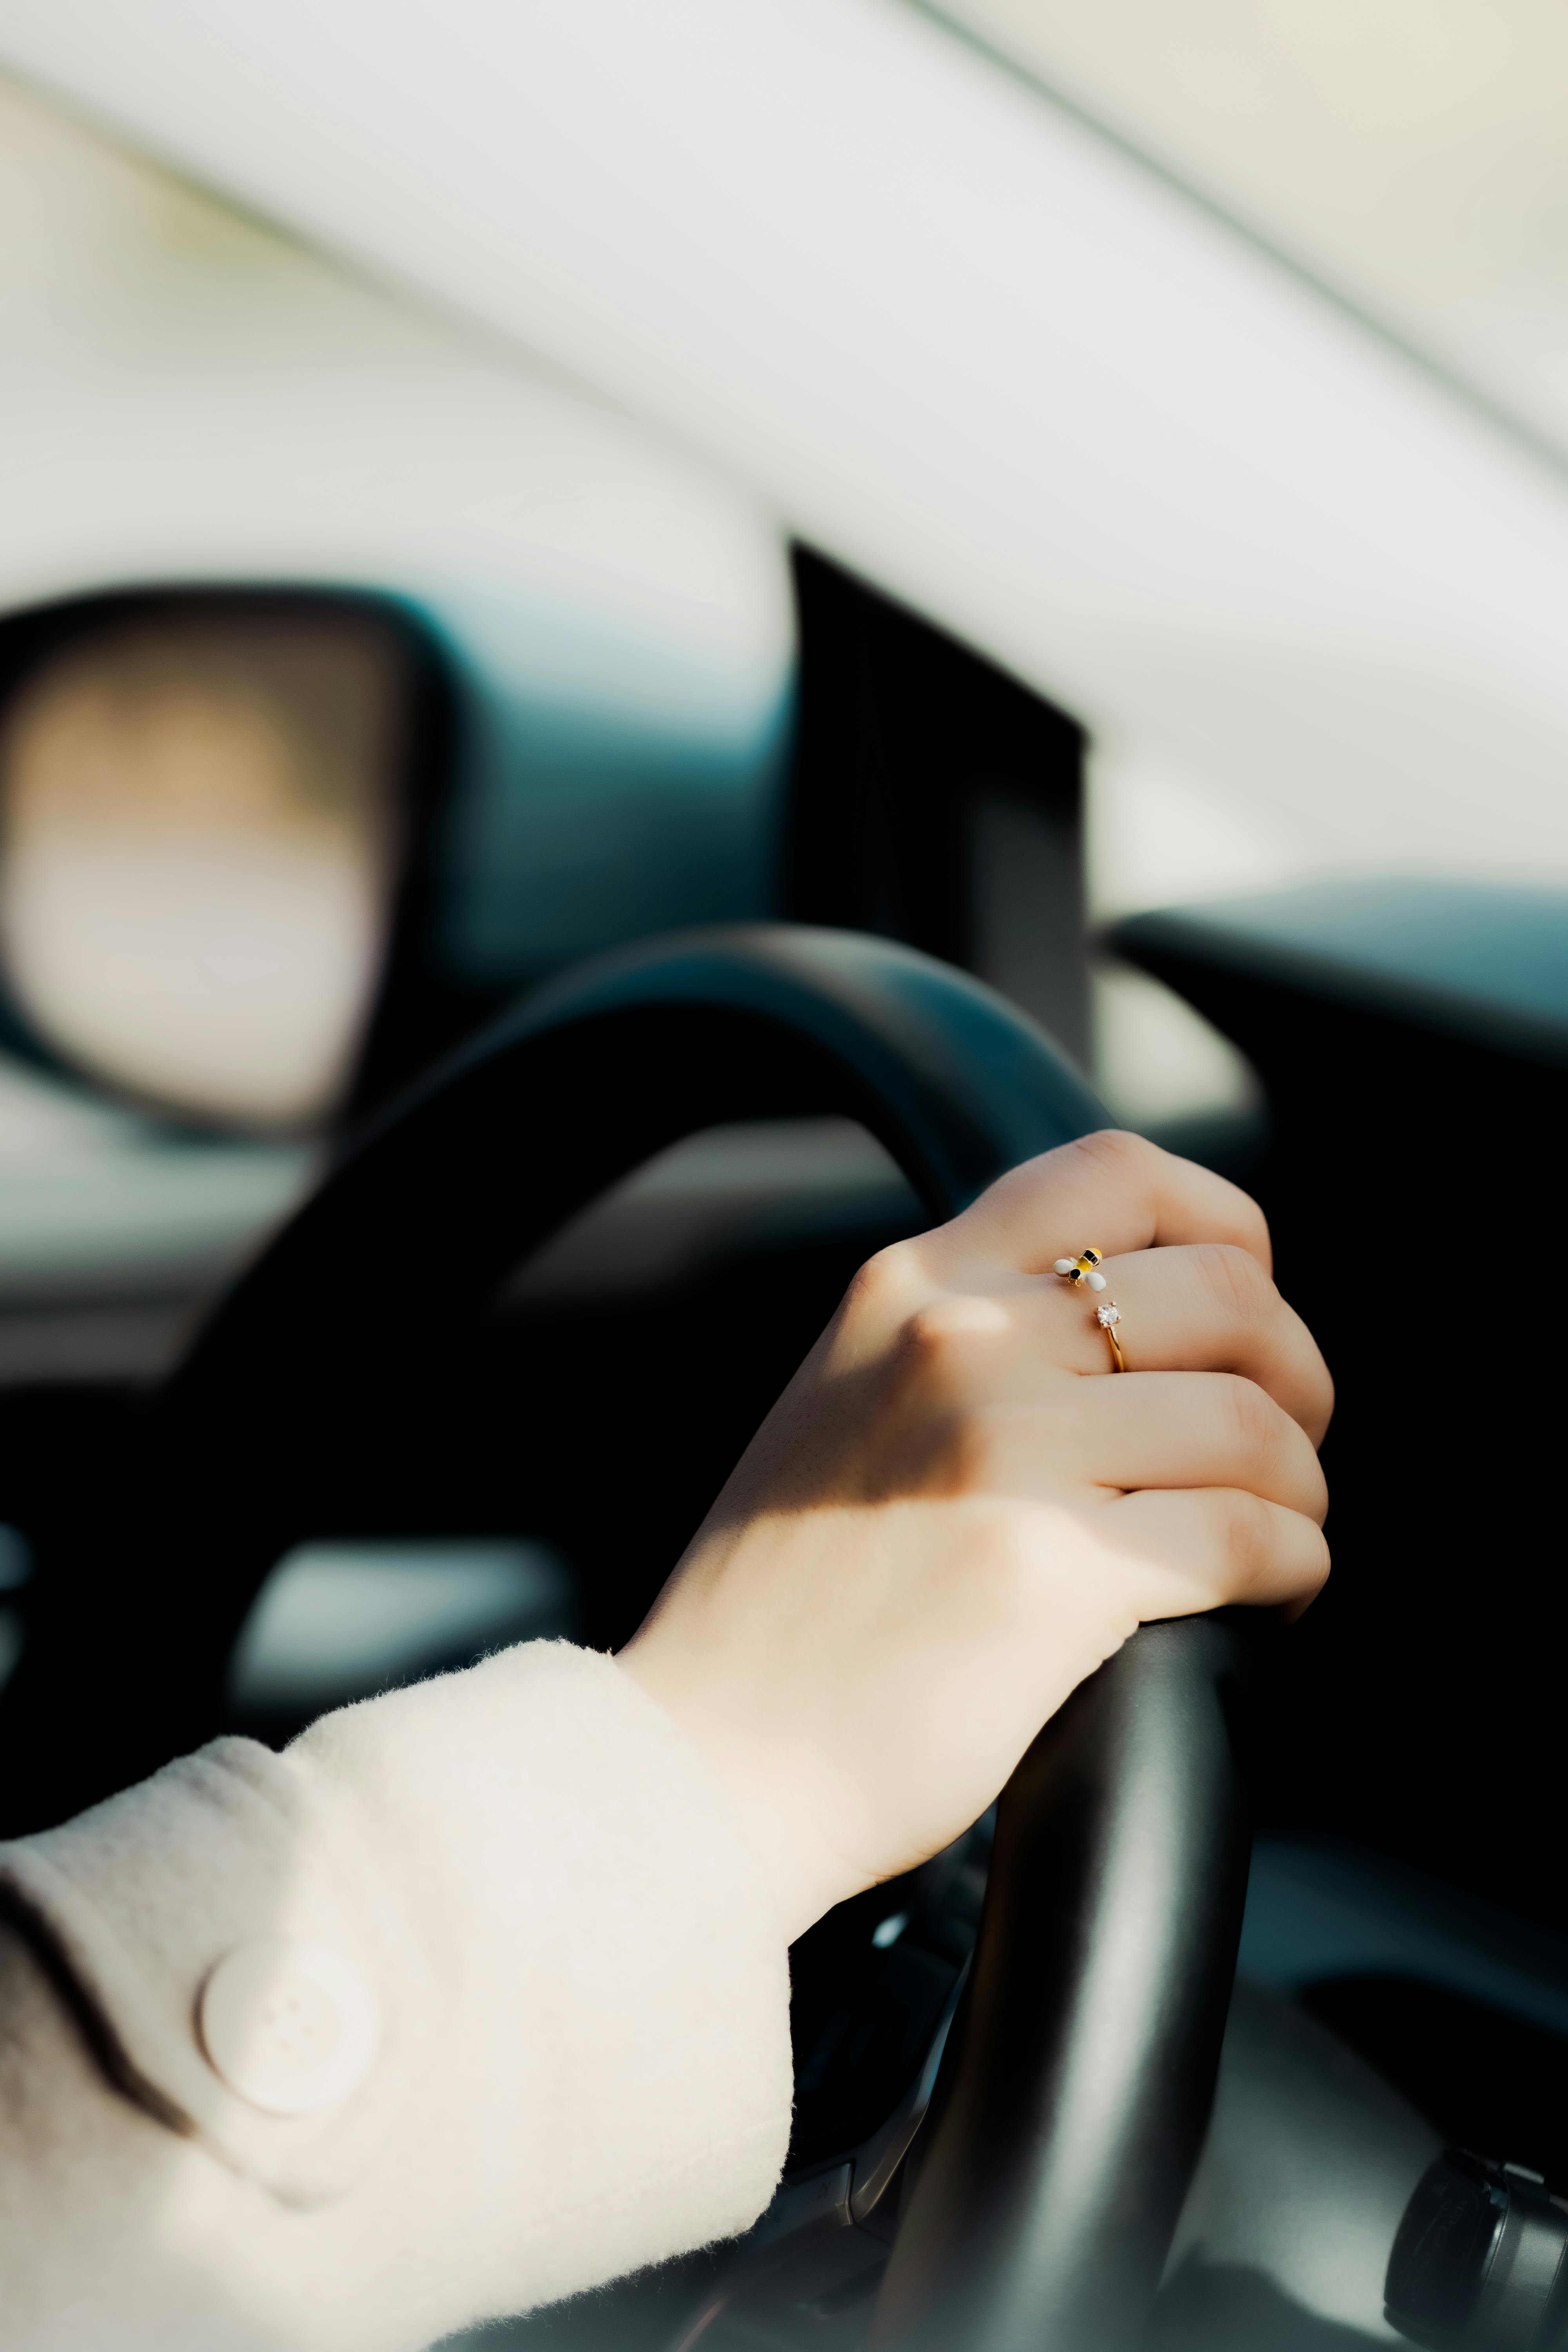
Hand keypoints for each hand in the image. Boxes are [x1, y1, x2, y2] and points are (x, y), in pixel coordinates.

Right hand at [617, 1130, 1330, 1941]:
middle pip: (1225, 1294)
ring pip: (1253, 1424)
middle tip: (1284, 1451)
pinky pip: (1252, 1538)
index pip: (1118, 1172)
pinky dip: (1295, 1570)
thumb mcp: (847, 1406)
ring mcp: (1003, 1450)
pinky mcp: (1053, 1573)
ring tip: (1277, 1539)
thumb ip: (963, 1342)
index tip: (1248, 1307)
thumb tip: (1130, 1324)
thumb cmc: (785, 1612)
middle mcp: (957, 1341)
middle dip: (1294, 1376)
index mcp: (906, 1287)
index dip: (1226, 1230)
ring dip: (1299, 1490)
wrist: (706, 1760)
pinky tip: (1272, 1603)